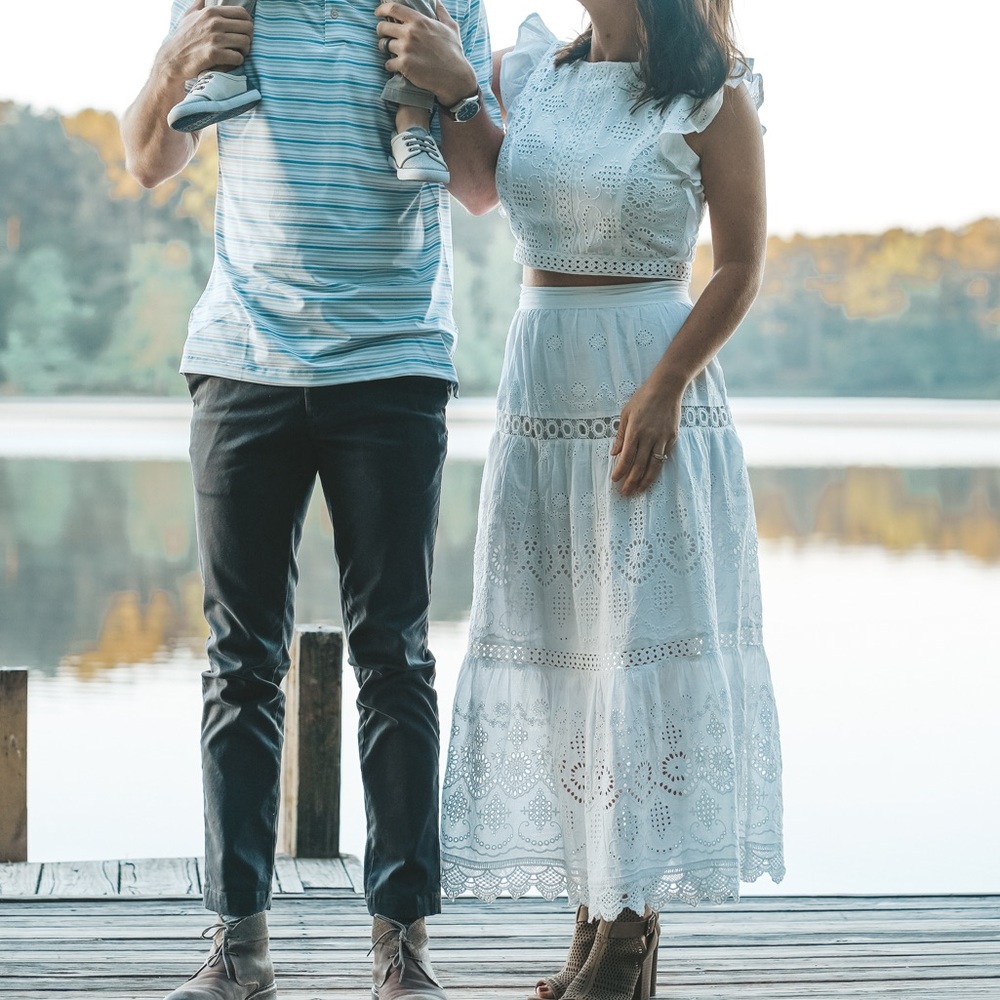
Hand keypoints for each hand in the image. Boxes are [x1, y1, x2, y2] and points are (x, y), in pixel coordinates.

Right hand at [157, 0, 254, 85]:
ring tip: (237, 53)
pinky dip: (238, 61)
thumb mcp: (189, 16)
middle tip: (242, 45)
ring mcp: (214, 38)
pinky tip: (231, 61)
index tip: (243, 32)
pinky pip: (238, 57)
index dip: (247, 23)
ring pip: (245, 42)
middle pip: (248, 28)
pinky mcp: (214, 54)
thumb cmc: (183, 38)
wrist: (173, 59)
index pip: (242, 13)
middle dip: (248, 37)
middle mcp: (214, 22)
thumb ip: (198, 6)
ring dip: (244, 50)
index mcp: (211, 12)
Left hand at [374, 2, 478, 107]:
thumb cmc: (454, 52)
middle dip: (380, 31)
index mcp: (419, 21)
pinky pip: (388, 63)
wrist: (454, 78)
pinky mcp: (404, 66)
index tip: (378, 13)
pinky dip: (390, 65)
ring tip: (392, 52)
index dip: (382, 9)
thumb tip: (437, 2)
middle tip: (383, 36)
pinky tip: (396, 66)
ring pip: (384, 45)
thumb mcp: (451, 27)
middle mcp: (410, 33)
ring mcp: (406, 49)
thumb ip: (441, 12)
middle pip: (383, 27)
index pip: (393, 8)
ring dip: (385, 49)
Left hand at [610, 375, 684, 496]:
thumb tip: (614, 453)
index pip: (626, 457)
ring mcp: (662, 439)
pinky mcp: (672, 438)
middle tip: (625, 493)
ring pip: (654, 466)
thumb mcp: (626, 413)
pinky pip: (663, 457)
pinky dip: (656, 469)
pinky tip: (651, 477)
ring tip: (639, 491)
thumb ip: (620, 435)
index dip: (620, 471)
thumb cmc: (643, 398)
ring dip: (645, 481)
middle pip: (639, 465)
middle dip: (631, 481)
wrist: (667, 388)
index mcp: (635, 431)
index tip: (614, 480)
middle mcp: (649, 437)